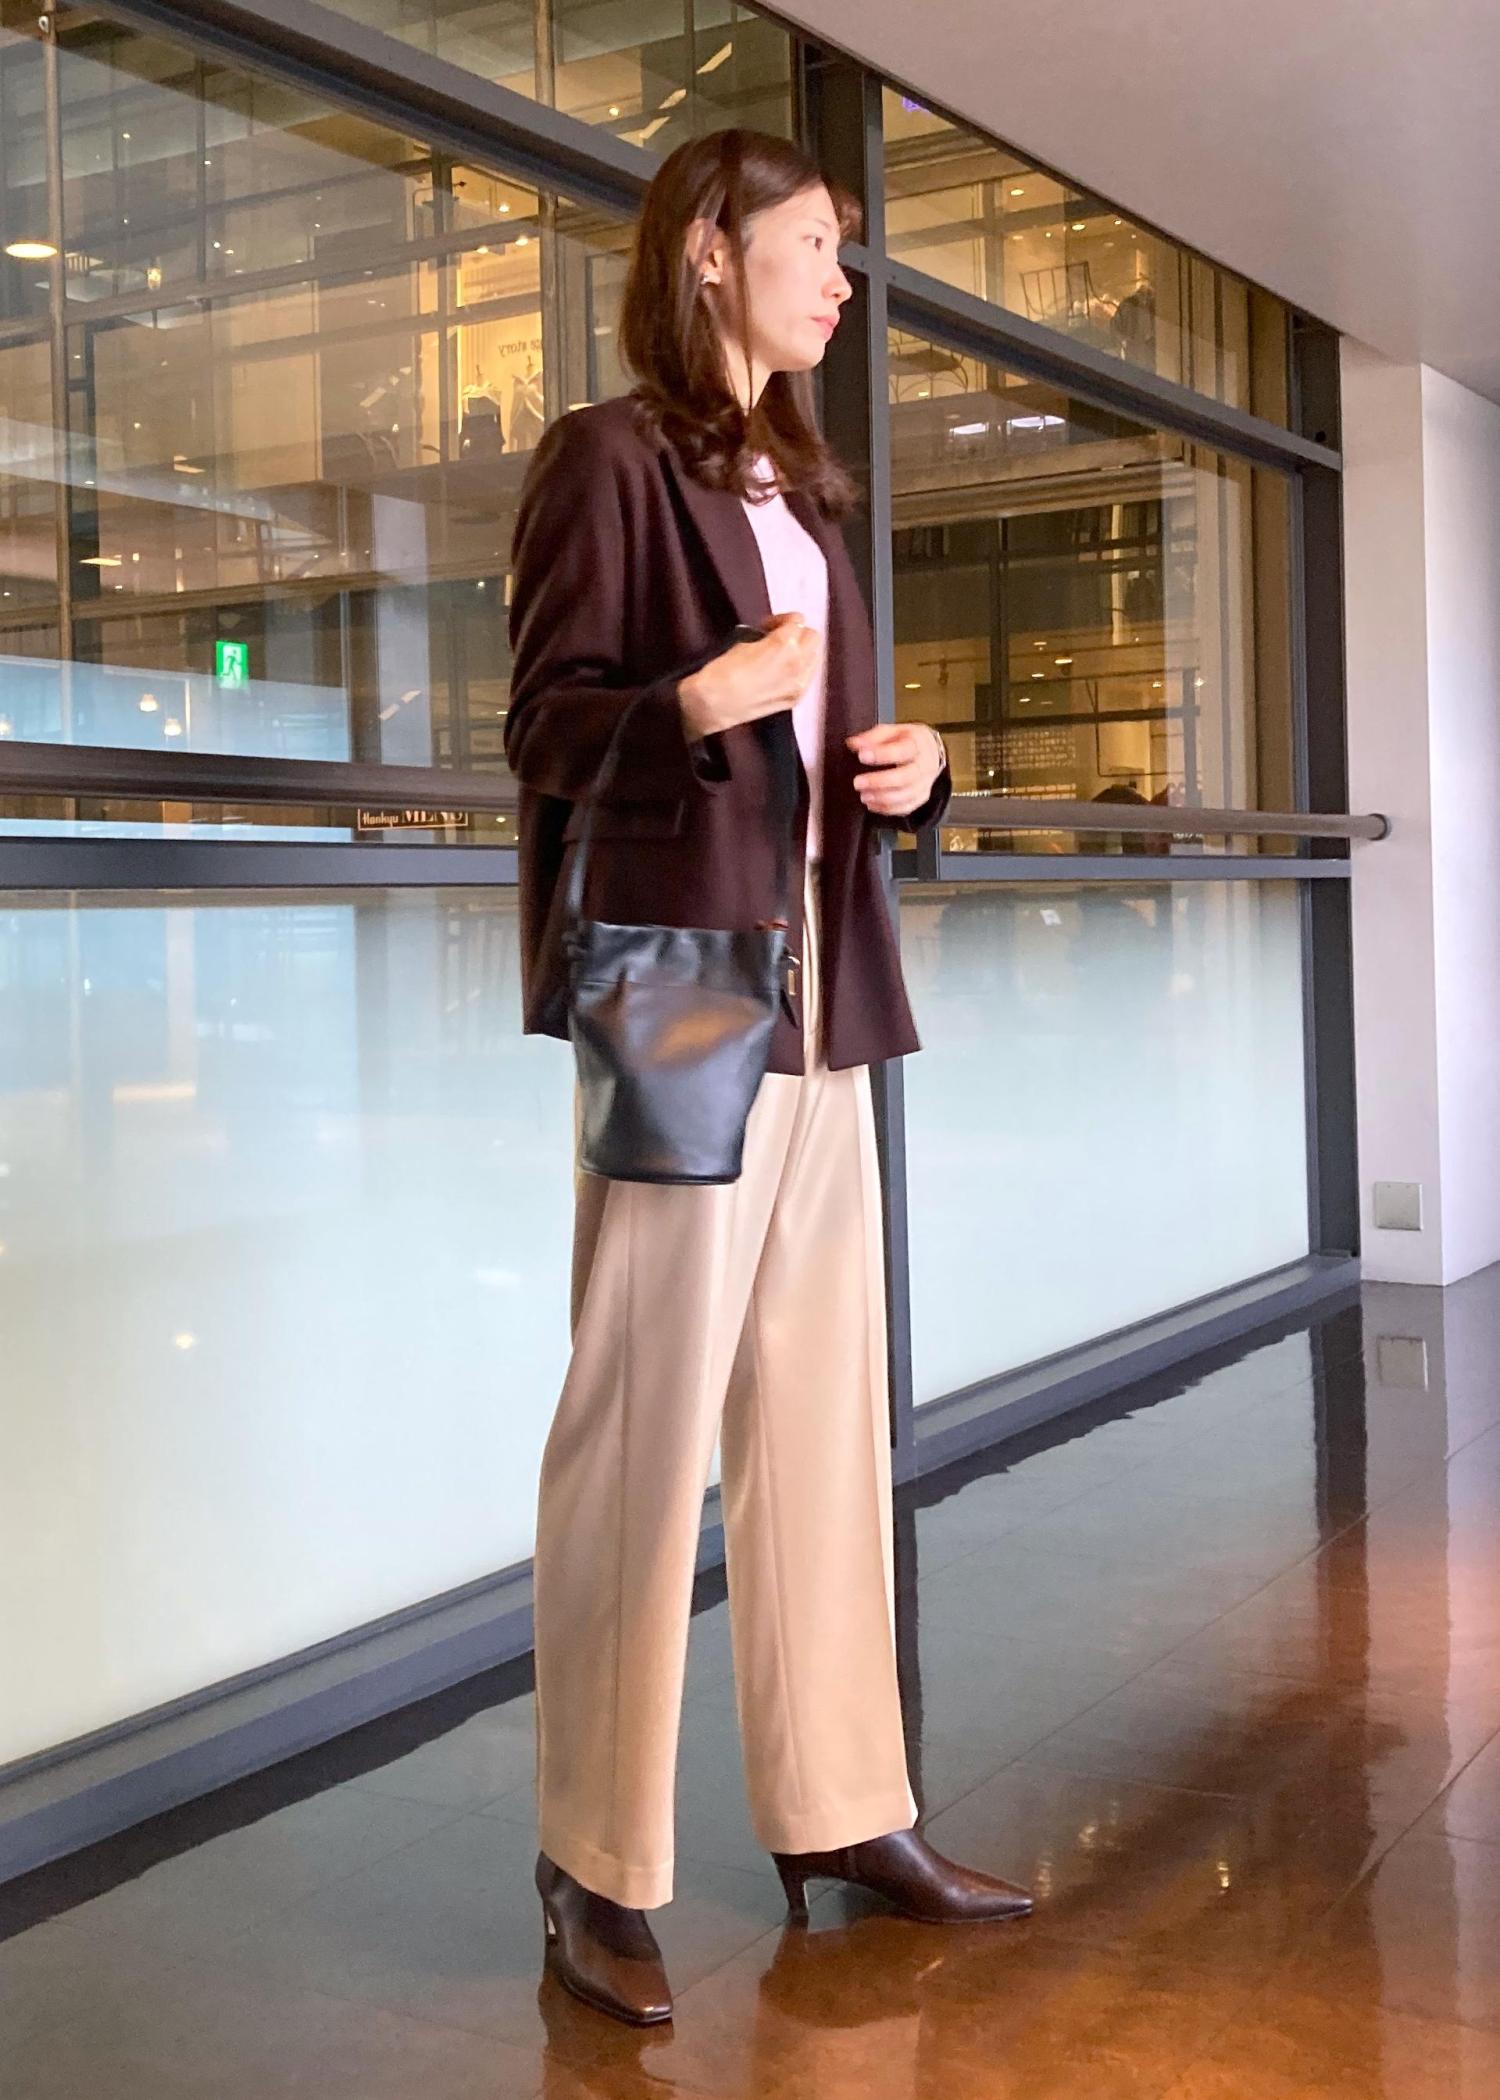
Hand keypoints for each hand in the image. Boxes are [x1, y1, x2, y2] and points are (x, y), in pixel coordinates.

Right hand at [678, 612, 821, 738]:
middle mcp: (797, 662)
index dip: (782, 620)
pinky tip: (785, 673)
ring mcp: (799, 683)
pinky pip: (807, 678)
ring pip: (815, 658)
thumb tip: (772, 637)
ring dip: (804, 652)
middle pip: (813, 637)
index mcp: (784, 643)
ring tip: (785, 656)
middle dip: (799, 634)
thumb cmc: (723, 671)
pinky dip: (801, 671)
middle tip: (782, 638)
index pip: (797, 620)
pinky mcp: (795, 698)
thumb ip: (767, 637)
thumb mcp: (745, 642)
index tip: (770, 625)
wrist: (715, 703)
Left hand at [848, 722, 945, 815]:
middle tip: (857, 782)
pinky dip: (886, 809)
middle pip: (905, 777)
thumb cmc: (907, 740)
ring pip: (905, 796)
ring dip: (881, 798)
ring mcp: (925, 783)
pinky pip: (905, 808)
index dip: (882, 754)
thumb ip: (873, 737)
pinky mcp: (921, 797)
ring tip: (863, 795)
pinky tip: (871, 804)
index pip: (902, 751)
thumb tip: (853, 744)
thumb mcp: (892, 731)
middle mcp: (924, 765)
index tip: (861, 755)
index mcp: (917, 744)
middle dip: (879, 782)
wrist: (931, 751)